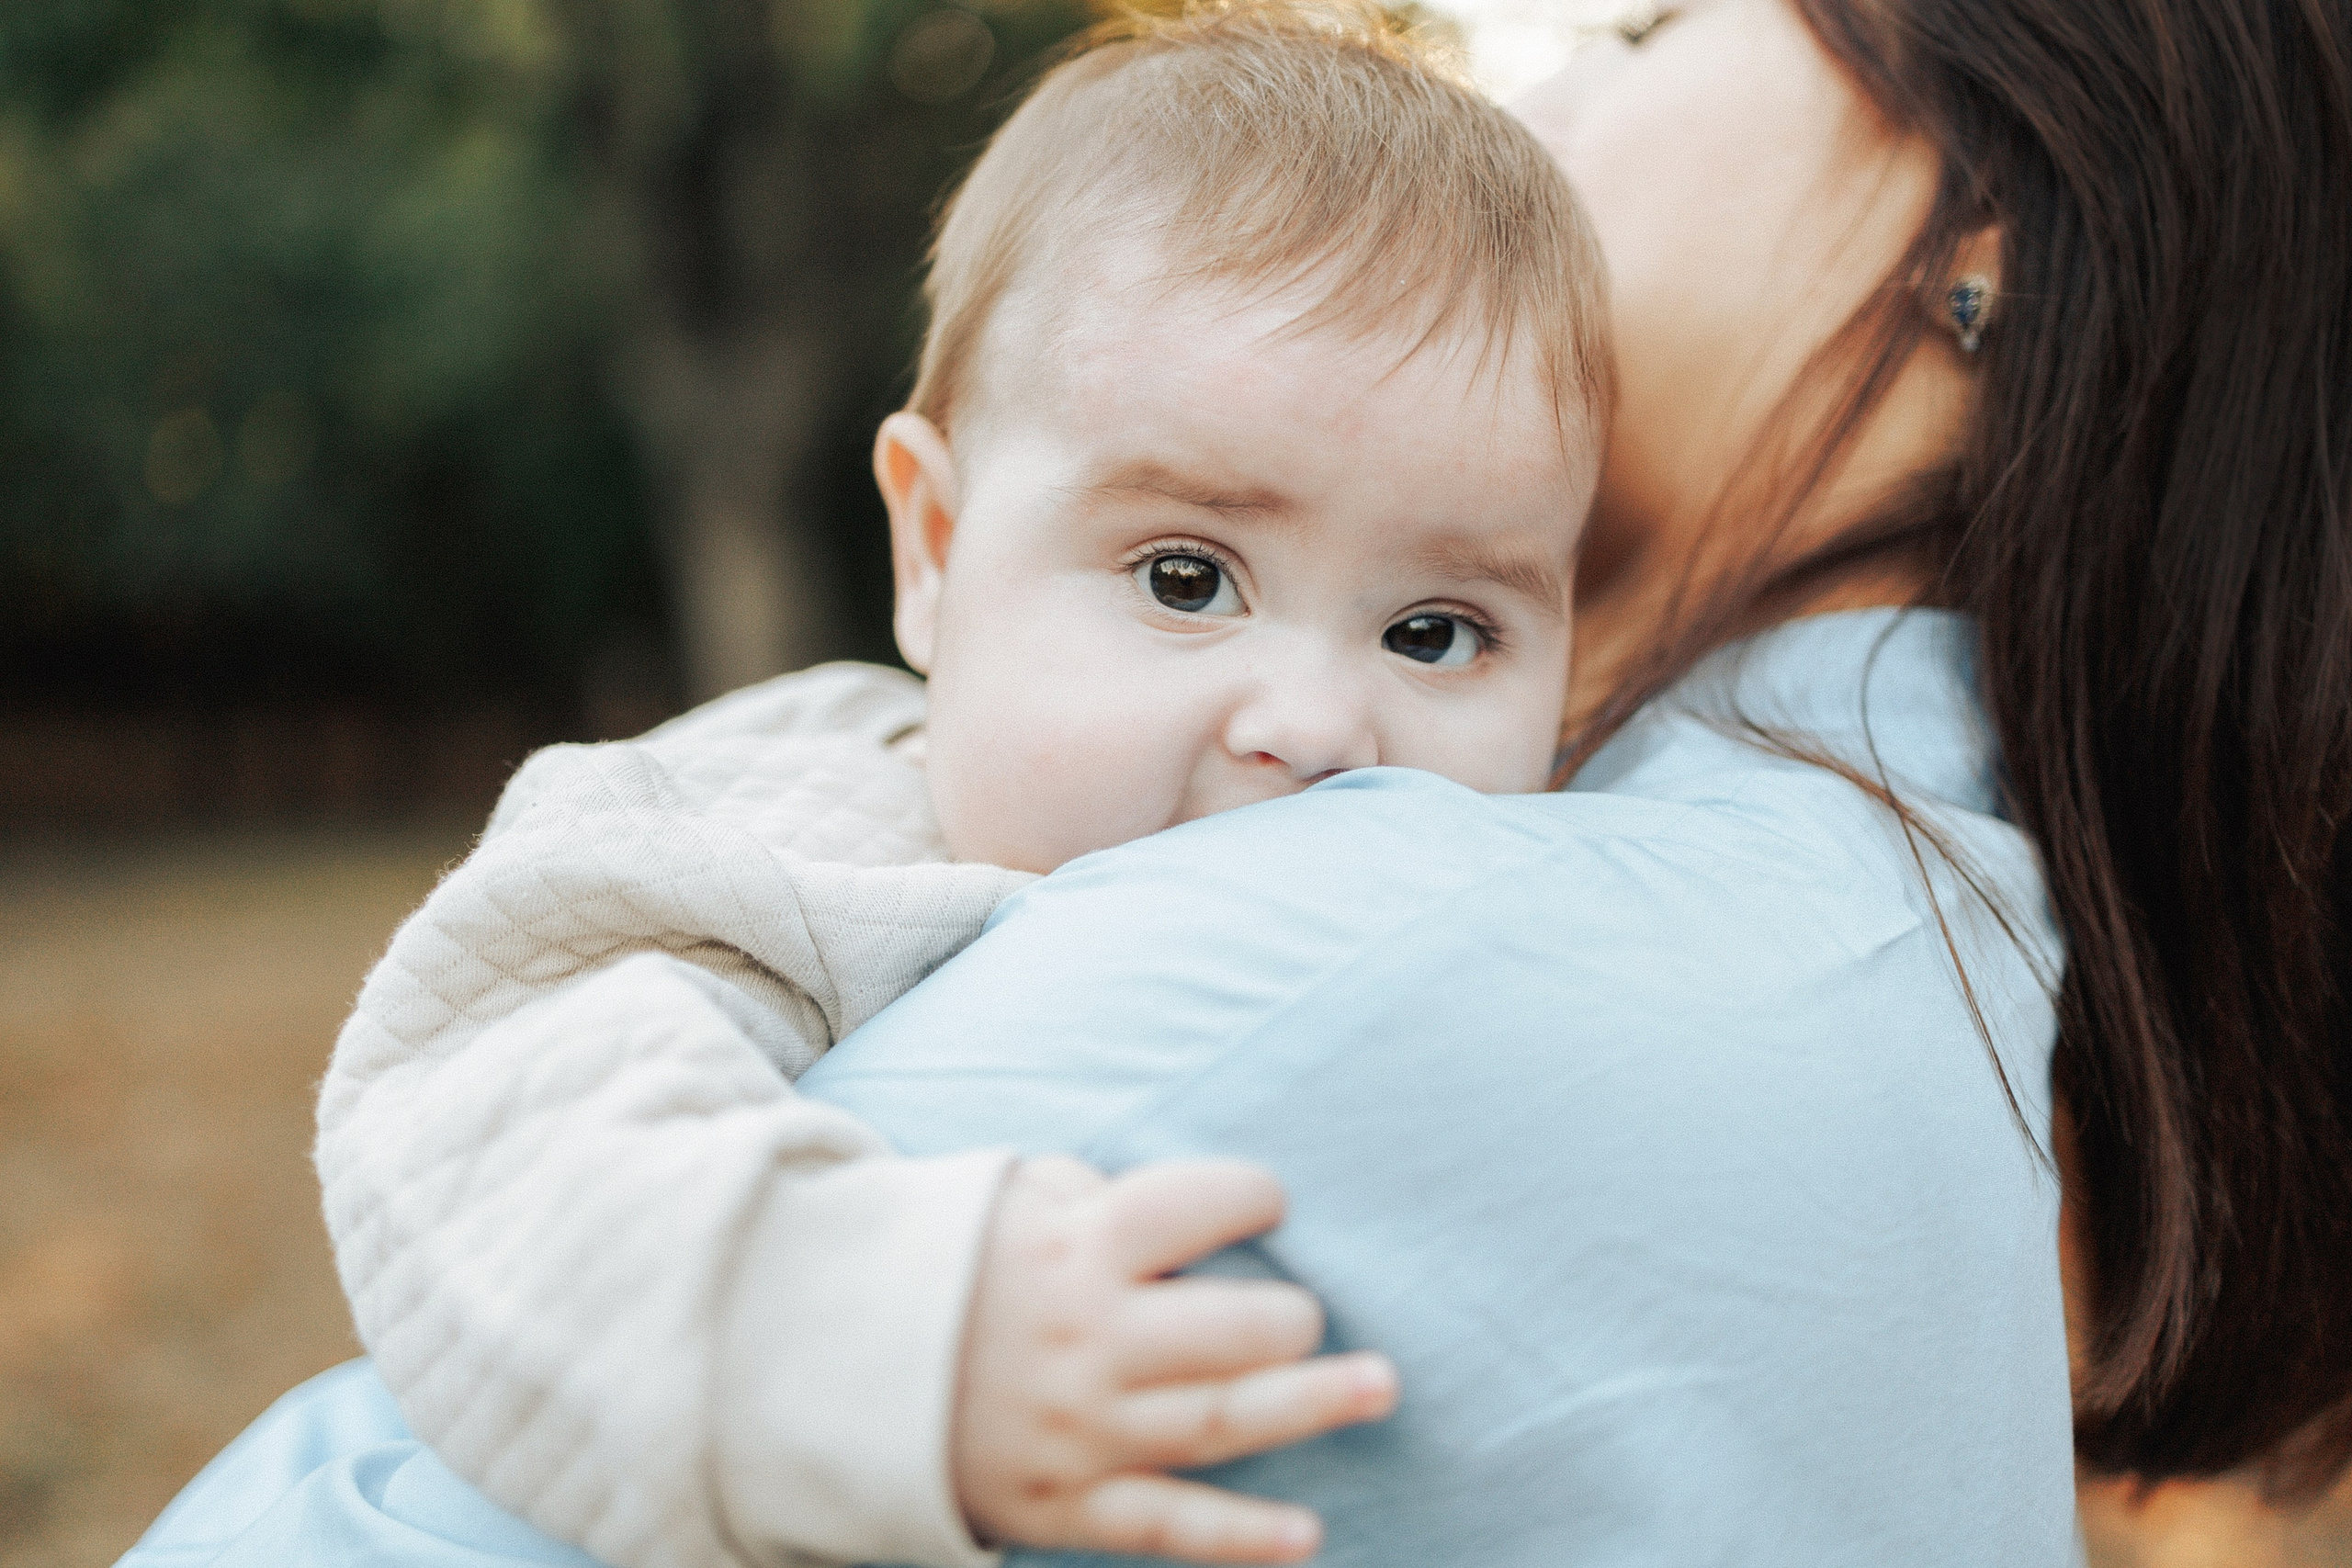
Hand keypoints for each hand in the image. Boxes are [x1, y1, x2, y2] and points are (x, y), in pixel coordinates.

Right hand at [952, 1157, 1397, 1563]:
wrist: (828, 1363)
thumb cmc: (946, 1264)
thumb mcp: (1007, 1198)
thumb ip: (1096, 1195)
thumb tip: (1188, 1210)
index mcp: (1073, 1249)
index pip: (1197, 1207)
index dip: (1251, 1194)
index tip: (1269, 1201)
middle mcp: (1087, 1339)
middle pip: (1230, 1328)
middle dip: (1290, 1317)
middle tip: (1308, 1315)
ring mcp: (1079, 1429)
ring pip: (1218, 1422)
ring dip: (1310, 1406)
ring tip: (1380, 1386)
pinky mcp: (1064, 1504)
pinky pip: (1165, 1526)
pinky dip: (1239, 1537)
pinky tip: (1307, 1536)